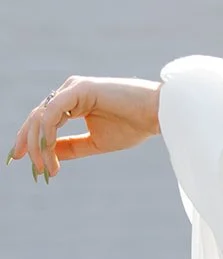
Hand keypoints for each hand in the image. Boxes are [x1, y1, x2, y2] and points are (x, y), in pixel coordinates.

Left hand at [7, 76, 160, 180]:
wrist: (157, 115)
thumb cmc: (134, 126)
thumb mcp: (95, 143)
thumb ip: (71, 146)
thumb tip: (48, 155)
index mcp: (73, 102)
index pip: (43, 121)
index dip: (34, 143)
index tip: (34, 168)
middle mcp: (69, 91)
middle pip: (37, 118)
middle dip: (30, 145)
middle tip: (33, 170)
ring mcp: (73, 88)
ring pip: (41, 117)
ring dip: (39, 145)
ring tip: (46, 167)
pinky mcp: (79, 88)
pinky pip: (52, 113)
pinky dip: (48, 134)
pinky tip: (51, 150)